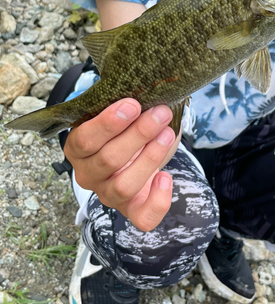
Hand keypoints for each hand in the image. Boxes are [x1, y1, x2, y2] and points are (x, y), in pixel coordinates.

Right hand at [64, 99, 176, 230]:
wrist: (137, 147)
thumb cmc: (127, 125)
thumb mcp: (121, 112)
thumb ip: (125, 104)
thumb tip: (145, 85)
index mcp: (78, 147)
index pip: (85, 139)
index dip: (108, 123)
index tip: (133, 104)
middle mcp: (88, 174)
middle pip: (108, 160)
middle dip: (138, 134)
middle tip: (160, 113)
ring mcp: (109, 194)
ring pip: (123, 187)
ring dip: (150, 158)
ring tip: (167, 134)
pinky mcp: (132, 209)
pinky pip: (142, 218)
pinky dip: (158, 201)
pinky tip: (166, 177)